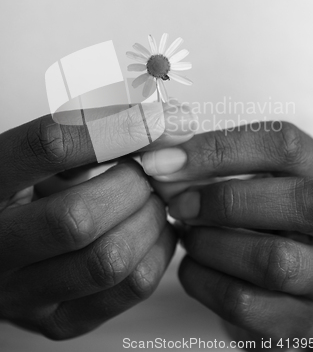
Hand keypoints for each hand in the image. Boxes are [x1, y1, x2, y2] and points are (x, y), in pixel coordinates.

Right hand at [0, 101, 195, 339]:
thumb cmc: (21, 194)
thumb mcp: (38, 156)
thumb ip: (89, 134)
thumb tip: (163, 120)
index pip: (47, 147)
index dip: (109, 130)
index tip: (153, 119)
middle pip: (80, 218)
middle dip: (132, 186)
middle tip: (144, 170)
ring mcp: (25, 293)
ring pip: (109, 261)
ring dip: (148, 220)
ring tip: (149, 199)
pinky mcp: (59, 321)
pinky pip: (129, 289)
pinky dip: (158, 251)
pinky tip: (152, 229)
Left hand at [143, 121, 312, 341]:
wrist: (295, 268)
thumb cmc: (268, 209)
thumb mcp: (260, 172)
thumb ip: (220, 158)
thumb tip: (162, 158)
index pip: (283, 144)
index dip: (219, 149)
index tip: (165, 160)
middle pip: (299, 202)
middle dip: (222, 201)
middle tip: (179, 203)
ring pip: (272, 260)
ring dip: (210, 244)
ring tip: (188, 233)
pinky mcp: (299, 319)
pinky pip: (244, 303)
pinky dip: (202, 280)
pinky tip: (193, 263)